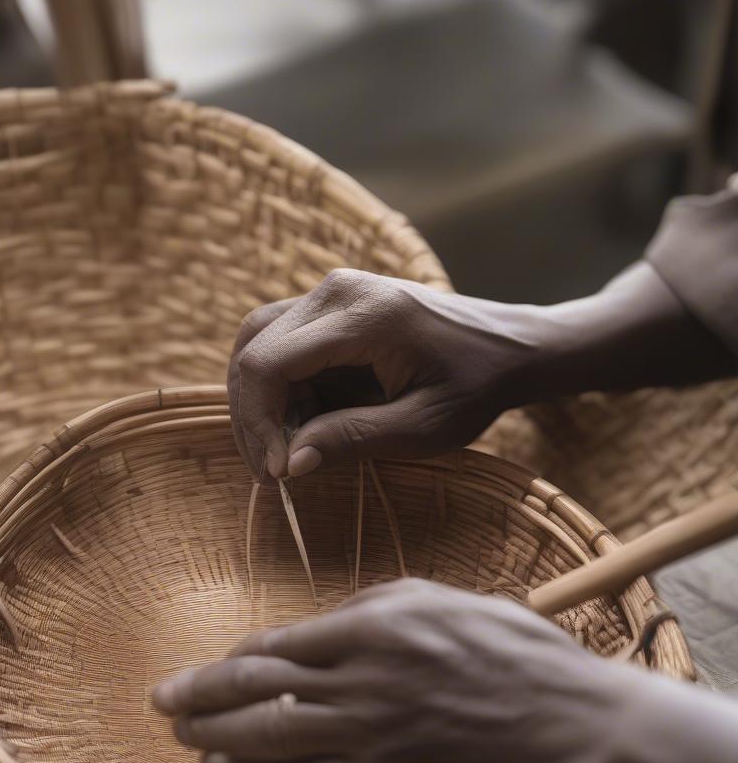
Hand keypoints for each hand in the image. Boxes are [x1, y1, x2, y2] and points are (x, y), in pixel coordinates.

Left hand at [153, 580, 737, 762]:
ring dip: (212, 732)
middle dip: (202, 691)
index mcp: (380, 623)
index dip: (240, 656)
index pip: (284, 642)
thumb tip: (325, 620)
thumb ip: (381, 604)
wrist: (583, 738)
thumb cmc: (525, 662)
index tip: (217, 664)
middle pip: (259, 685)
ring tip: (179, 732)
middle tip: (161, 698)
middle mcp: (363, 676)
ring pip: (266, 732)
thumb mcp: (454, 602)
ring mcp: (369, 735)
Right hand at [229, 264, 729, 479]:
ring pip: (257, 343)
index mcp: (362, 315)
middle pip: (252, 350)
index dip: (260, 424)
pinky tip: (304, 424)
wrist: (510, 345)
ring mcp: (331, 292)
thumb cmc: (477, 386)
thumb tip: (290, 464)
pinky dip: (279, 389)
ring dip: (260, 402)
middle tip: (274, 472)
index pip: (268, 363)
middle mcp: (335, 290)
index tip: (281, 472)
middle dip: (252, 417)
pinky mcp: (331, 306)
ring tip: (286, 451)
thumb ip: (353, 439)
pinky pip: (280, 343)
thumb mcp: (424, 426)